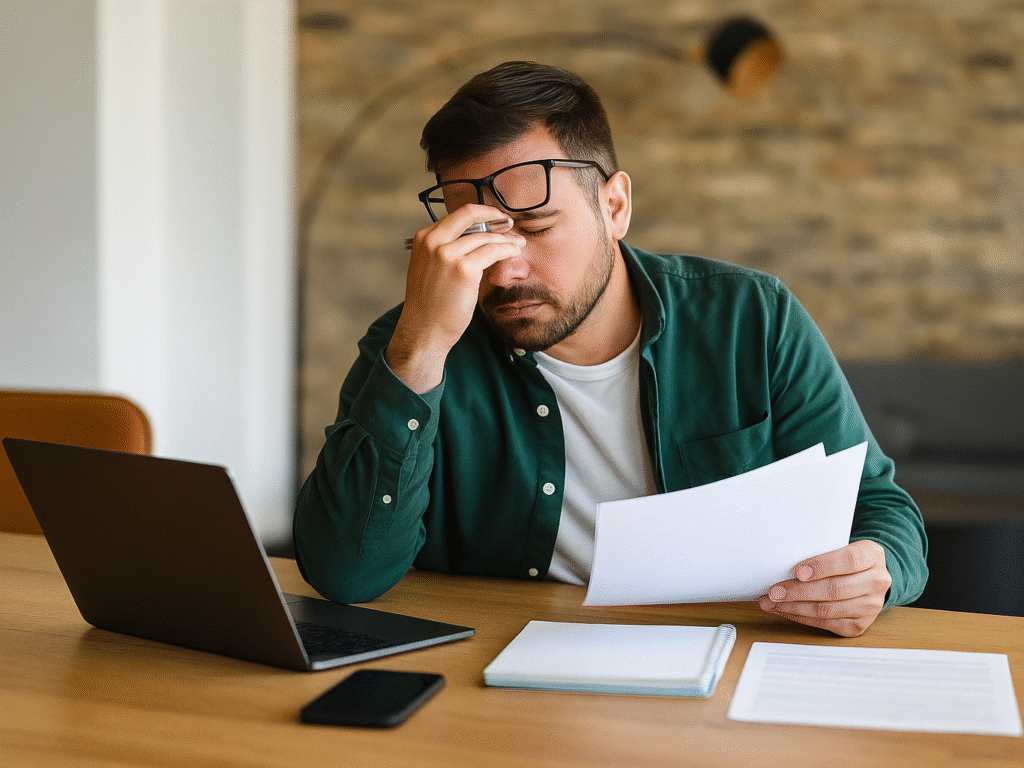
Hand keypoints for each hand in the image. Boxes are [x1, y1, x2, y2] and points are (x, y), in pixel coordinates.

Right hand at [386, 205, 523, 392]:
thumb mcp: (429, 267)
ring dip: (505, 238)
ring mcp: (447, 254)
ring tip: (517, 244)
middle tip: (508, 223)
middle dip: (493, 215)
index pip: (456, 216)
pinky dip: (507, 249)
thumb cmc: (430, 304)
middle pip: (469, 214)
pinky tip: (514, 252)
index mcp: (423, 238)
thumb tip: (475, 238)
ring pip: (485, 236)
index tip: (493, 219)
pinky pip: (493, 251)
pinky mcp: (464, 270)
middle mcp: (432, 241)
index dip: (479, 215)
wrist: (424, 330)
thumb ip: (445, 249)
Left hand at [759, 540, 891, 636]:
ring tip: (771, 602)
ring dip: (794, 607)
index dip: (821, 566)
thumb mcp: (841, 546)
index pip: (848, 560)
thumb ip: (821, 551)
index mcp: (873, 556)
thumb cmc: (845, 559)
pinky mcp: (859, 625)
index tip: (797, 571)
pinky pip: (825, 624)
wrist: (868, 577)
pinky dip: (800, 617)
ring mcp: (870, 607)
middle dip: (799, 591)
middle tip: (774, 591)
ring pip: (827, 610)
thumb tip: (783, 562)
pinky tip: (783, 610)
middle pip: (835, 589)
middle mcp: (877, 582)